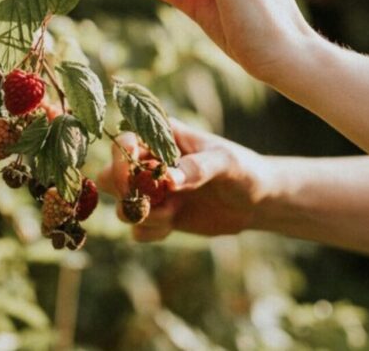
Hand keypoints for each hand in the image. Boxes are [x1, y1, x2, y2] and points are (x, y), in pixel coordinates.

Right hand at [97, 120, 269, 241]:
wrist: (257, 201)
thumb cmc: (243, 169)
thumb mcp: (225, 163)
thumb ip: (197, 168)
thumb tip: (168, 180)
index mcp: (162, 137)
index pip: (124, 141)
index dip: (121, 159)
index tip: (135, 177)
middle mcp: (151, 162)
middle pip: (111, 174)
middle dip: (123, 191)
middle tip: (148, 201)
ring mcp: (153, 192)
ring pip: (121, 204)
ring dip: (142, 214)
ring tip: (172, 212)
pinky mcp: (160, 216)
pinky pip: (138, 229)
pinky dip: (151, 231)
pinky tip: (175, 223)